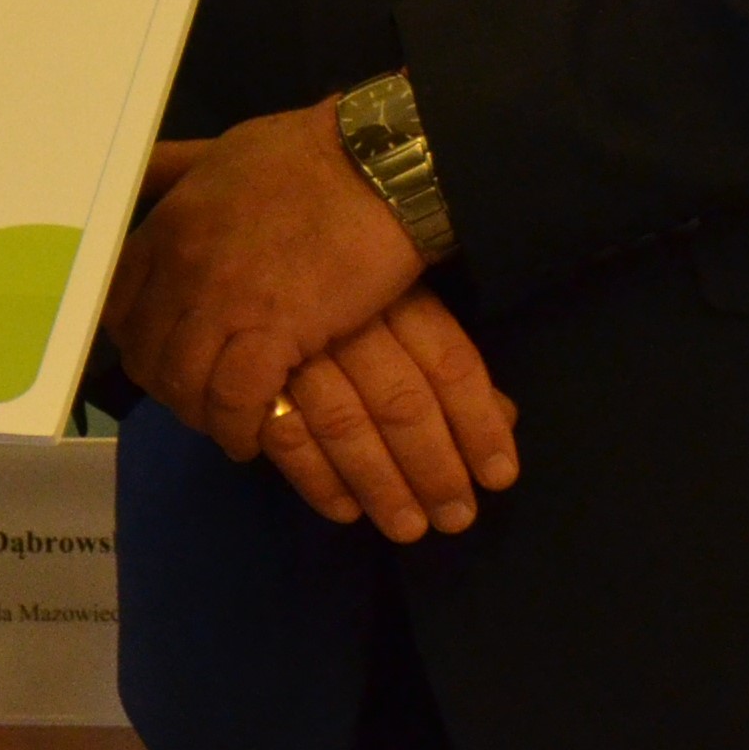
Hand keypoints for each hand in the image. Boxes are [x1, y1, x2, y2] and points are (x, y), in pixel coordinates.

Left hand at [103, 99, 426, 457]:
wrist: (381, 166)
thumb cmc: (309, 155)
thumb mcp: (220, 149)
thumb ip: (173, 169)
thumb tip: (144, 171)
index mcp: (167, 226)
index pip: (117, 304)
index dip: (135, 337)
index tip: (160, 351)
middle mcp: (181, 268)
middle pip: (146, 352)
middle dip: (165, 383)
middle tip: (195, 397)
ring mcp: (222, 302)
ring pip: (183, 383)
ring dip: (199, 413)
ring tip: (223, 423)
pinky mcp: (273, 333)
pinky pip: (234, 401)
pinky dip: (236, 428)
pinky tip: (249, 438)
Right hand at [253, 288, 521, 539]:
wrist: (244, 221)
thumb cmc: (339, 263)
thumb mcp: (404, 294)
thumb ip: (447, 358)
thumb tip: (504, 418)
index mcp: (397, 296)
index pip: (451, 365)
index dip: (479, 425)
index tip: (499, 479)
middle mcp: (349, 320)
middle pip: (401, 403)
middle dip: (432, 467)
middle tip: (454, 519)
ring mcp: (292, 345)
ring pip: (344, 424)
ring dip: (378, 483)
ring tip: (407, 528)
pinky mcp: (245, 370)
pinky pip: (283, 432)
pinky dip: (313, 477)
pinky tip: (343, 509)